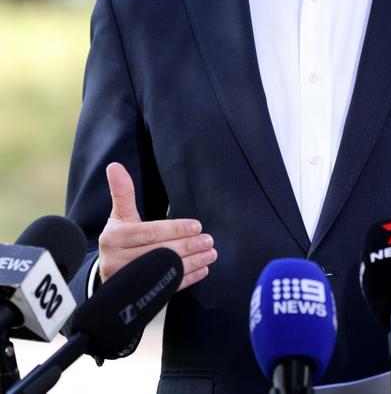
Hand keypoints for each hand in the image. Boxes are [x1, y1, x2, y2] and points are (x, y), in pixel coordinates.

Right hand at [98, 161, 216, 290]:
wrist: (108, 272)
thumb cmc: (120, 237)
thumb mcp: (119, 216)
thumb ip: (122, 192)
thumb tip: (115, 165)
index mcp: (114, 238)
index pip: (149, 232)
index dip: (175, 229)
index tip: (197, 226)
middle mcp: (116, 261)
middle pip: (159, 253)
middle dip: (187, 246)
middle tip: (209, 241)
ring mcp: (126, 281)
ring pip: (164, 271)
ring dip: (191, 263)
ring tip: (210, 254)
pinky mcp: (137, 295)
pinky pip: (165, 287)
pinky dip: (186, 279)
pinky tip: (202, 270)